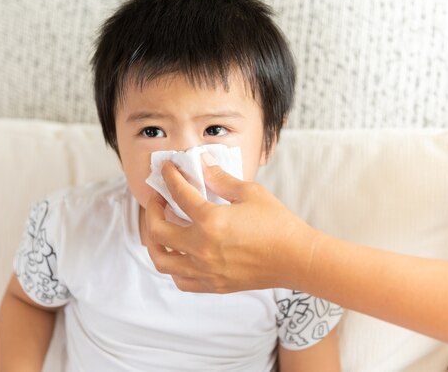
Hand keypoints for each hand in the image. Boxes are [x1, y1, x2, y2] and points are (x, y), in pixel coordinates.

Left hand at [145, 159, 317, 292]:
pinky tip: (179, 252)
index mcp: (210, 221)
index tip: (166, 169)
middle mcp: (202, 248)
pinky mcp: (213, 284)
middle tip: (159, 198)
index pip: (179, 194)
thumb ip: (220, 179)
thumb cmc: (277, 225)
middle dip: (152, 209)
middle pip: (157, 229)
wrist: (296, 259)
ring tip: (160, 227)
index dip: (169, 177)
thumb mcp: (249, 193)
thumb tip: (202, 164)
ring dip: (154, 241)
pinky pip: (179, 279)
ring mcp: (205, 270)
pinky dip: (173, 265)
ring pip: (161, 259)